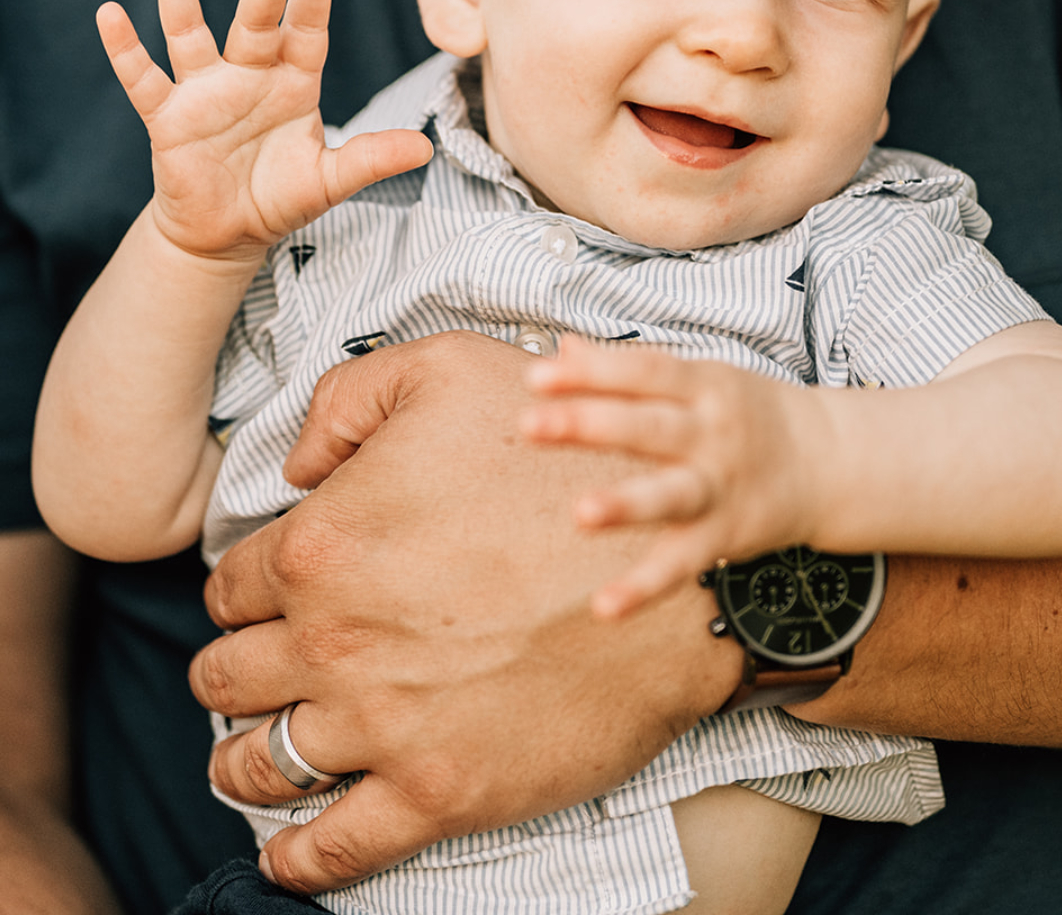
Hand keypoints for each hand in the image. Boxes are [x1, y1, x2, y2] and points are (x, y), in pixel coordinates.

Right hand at [98, 0, 431, 261]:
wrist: (226, 234)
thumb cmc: (279, 197)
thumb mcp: (329, 181)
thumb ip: (370, 159)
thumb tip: (426, 147)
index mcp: (293, 81)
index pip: (306, 29)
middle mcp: (248, 74)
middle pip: (255, 23)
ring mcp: (205, 91)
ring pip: (189, 33)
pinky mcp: (167, 116)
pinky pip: (143, 78)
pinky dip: (126, 49)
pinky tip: (109, 15)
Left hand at [191, 331, 742, 895]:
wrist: (667, 565)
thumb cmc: (560, 456)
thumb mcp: (448, 368)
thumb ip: (347, 398)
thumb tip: (295, 463)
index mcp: (324, 542)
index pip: (234, 584)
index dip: (244, 588)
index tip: (262, 596)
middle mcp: (333, 640)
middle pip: (230, 676)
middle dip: (231, 669)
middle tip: (249, 669)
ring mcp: (381, 725)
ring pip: (262, 762)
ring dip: (244, 759)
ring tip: (248, 754)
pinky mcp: (436, 792)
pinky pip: (333, 848)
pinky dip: (295, 856)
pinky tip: (283, 850)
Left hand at [523, 336, 819, 616]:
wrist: (829, 459)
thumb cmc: (746, 412)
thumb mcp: (696, 377)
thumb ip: (627, 368)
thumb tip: (562, 348)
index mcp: (702, 385)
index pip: (641, 373)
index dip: (589, 373)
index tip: (536, 377)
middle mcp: (711, 433)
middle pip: (648, 426)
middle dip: (590, 424)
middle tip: (531, 424)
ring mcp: (719, 486)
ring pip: (670, 496)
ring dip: (626, 504)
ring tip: (580, 513)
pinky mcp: (723, 536)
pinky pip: (681, 563)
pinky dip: (645, 587)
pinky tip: (604, 606)